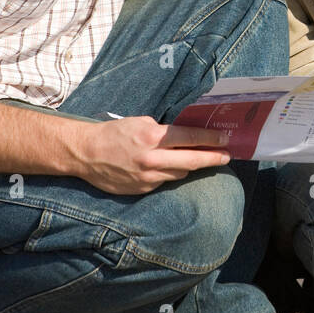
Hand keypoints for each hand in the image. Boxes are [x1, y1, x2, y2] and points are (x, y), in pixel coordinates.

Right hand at [79, 117, 230, 194]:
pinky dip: (168, 174)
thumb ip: (164, 131)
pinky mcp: (142, 189)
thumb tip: (186, 136)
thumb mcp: (141, 123)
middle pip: (192, 161)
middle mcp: (152, 159)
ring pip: (179, 174)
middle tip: (227, 156)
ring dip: (189, 167)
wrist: (86, 153)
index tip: (226, 140)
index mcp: (152, 138)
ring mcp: (147, 177)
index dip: (211, 140)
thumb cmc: (114, 133)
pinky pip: (164, 181)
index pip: (190, 138)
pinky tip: (167, 167)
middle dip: (213, 158)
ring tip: (196, 159)